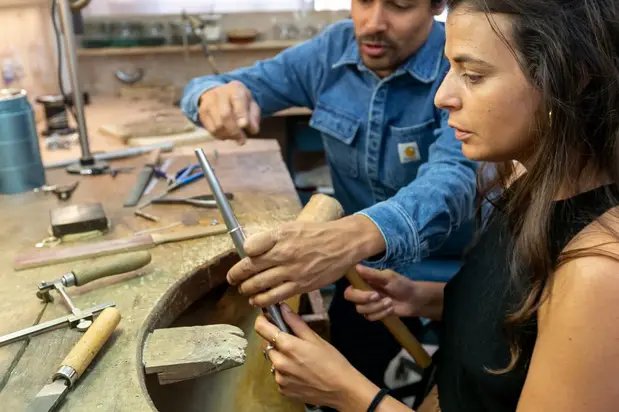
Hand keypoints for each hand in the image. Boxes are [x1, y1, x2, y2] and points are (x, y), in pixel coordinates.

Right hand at [198, 81, 260, 143]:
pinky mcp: (202, 113)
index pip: (237, 100)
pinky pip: (211, 130)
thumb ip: (254, 117)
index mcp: (235, 89)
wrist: (220, 93)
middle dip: (235, 131)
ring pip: (217, 125)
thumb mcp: (251, 104)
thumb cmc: (240, 101)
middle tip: (242, 141)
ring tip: (236, 137)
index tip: (245, 125)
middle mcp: (219, 94)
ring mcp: (208, 103)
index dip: (241, 114)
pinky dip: (221, 136)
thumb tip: (253, 130)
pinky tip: (227, 135)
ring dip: (228, 136)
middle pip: (225, 115)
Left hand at [227, 215, 384, 306]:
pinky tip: (258, 301)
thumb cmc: (317, 233)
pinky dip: (264, 300)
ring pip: (261, 285)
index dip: (239, 259)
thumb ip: (270, 238)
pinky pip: (277, 296)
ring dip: (248, 290)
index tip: (235, 265)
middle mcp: (284, 254)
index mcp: (280, 237)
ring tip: (244, 291)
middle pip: (252, 269)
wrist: (343, 243)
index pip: (250, 249)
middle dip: (238, 277)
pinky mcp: (302, 285)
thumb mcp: (291, 227)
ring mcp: (293, 271)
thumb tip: (250, 248)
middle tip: (233, 280)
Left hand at [255, 303, 375, 409]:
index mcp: (287, 346)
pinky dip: (285, 371)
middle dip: (275, 339)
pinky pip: (278, 375)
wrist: (342, 389)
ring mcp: (280, 378)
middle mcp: (279, 362)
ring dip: (280, 356)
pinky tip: (300, 371)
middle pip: (266, 344)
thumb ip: (295, 322)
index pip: (261, 328)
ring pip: (273, 360)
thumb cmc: (332, 361)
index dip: (263, 320)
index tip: (267, 317)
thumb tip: (282, 308)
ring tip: (299, 359)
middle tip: (292, 340)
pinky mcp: (283, 390)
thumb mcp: (315, 338)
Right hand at [344, 265, 418, 320]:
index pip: (350, 286)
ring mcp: (368, 304)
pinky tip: (391, 309)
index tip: (369, 289)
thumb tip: (356, 266)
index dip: (354, 290)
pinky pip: (370, 317)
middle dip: (364, 299)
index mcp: (364, 281)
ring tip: (390, 303)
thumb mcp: (389, 277)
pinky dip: (381, 313)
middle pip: (350, 297)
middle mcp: (363, 292)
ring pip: (361, 309)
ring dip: (377, 307)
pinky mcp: (374, 314)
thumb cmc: (402, 285)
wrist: (414, 300)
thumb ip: (372, 274)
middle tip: (378, 296)